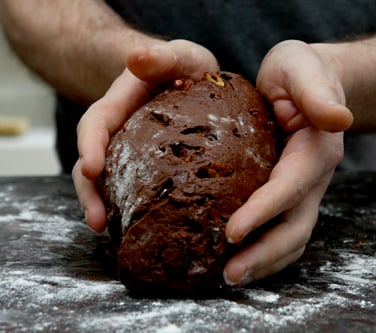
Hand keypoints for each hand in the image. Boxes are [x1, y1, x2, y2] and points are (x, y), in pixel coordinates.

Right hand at [72, 39, 217, 231]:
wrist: (193, 80)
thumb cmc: (184, 66)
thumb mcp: (180, 55)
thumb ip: (161, 56)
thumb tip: (135, 57)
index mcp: (121, 104)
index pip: (97, 124)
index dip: (90, 146)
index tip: (91, 168)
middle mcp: (120, 133)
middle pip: (95, 163)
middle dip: (91, 192)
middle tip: (97, 221)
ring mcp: (132, 153)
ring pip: (111, 181)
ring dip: (107, 206)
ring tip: (109, 232)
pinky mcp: (150, 168)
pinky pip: (136, 189)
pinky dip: (134, 207)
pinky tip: (145, 227)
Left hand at [223, 40, 350, 285]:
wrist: (311, 84)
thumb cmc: (299, 72)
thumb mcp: (300, 67)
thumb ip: (316, 91)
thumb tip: (338, 119)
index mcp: (316, 149)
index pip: (290, 187)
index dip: (263, 212)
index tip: (231, 232)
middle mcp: (314, 177)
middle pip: (296, 226)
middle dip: (264, 253)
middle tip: (229, 274)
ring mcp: (306, 191)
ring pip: (293, 237)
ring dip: (265, 261)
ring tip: (231, 277)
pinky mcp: (293, 196)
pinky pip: (284, 231)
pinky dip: (267, 253)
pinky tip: (242, 261)